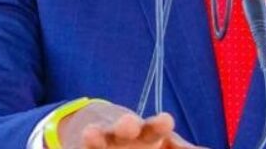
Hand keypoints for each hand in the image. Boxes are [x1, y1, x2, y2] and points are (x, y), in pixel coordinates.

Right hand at [54, 101, 202, 147]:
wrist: (96, 129)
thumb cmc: (140, 140)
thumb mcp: (162, 142)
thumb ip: (180, 148)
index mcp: (148, 133)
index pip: (156, 127)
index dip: (159, 124)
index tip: (165, 120)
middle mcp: (125, 133)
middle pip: (127, 126)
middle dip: (129, 124)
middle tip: (132, 122)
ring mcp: (103, 140)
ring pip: (101, 136)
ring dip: (97, 136)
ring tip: (92, 134)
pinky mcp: (85, 146)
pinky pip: (85, 146)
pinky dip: (87, 143)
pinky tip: (85, 137)